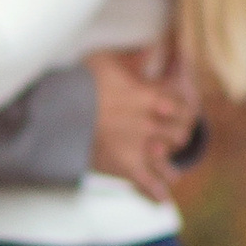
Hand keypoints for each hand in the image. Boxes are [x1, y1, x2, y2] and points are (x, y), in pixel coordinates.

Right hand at [87, 44, 203, 202]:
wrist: (57, 114)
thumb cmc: (81, 83)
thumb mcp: (107, 61)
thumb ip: (133, 56)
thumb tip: (151, 46)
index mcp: (150, 96)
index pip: (185, 103)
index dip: (187, 106)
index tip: (183, 107)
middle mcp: (150, 122)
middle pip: (182, 131)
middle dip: (180, 132)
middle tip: (175, 133)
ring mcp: (139, 146)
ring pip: (170, 158)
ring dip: (170, 160)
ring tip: (168, 162)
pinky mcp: (125, 166)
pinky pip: (148, 183)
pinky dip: (155, 192)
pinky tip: (161, 199)